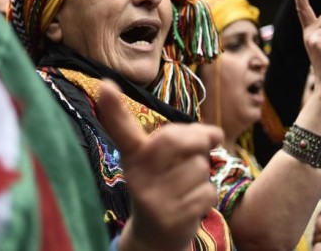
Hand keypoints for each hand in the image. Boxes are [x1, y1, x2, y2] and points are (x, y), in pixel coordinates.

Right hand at [97, 80, 223, 250]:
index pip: (122, 129)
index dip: (113, 107)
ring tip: (186, 188)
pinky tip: (190, 206)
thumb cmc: (167, 184)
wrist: (157, 237)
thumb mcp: (165, 160)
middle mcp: (136, 175)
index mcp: (133, 155)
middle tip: (209, 143)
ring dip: (204, 175)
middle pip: (174, 140)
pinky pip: (207, 192)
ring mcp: (152, 198)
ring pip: (198, 168)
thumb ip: (183, 138)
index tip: (106, 85)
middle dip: (199, 139)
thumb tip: (214, 134)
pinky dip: (208, 197)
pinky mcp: (171, 217)